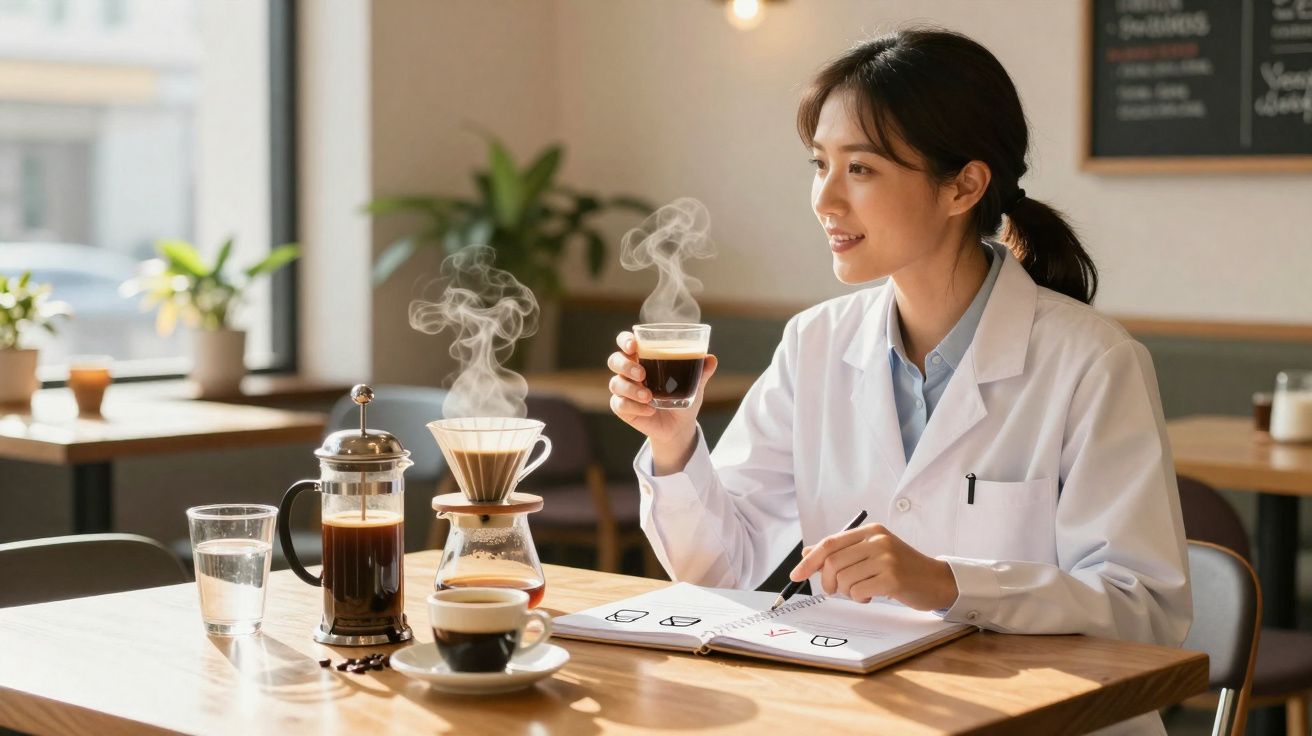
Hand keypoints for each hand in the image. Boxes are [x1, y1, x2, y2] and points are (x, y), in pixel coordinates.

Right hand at [607, 331, 717, 473]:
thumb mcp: (695, 383)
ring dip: (631, 389)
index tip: (634, 345)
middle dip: (626, 365)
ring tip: (649, 396)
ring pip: (615, 383)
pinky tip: (650, 409)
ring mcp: (624, 390)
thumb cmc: (683, 395)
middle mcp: (629, 371)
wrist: (680, 425)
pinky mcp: (622, 408)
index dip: (625, 340)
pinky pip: (619, 404)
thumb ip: (701, 370)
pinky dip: (634, 406)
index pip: (626, 342)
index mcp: (644, 357)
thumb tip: (711, 359)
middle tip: (643, 374)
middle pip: (615, 360)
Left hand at [788, 523, 957, 610]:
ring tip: (862, 591)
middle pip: (833, 562)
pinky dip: (859, 597)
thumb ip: (842, 552)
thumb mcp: (872, 553)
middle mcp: (878, 541)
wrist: (936, 580)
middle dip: (828, 581)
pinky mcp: (893, 578)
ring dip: (847, 592)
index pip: (830, 543)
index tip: (795, 575)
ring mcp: (887, 559)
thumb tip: (807, 554)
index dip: (810, 561)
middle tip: (834, 591)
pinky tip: (871, 595)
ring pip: (845, 579)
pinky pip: (859, 591)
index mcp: (871, 531)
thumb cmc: (901, 568)